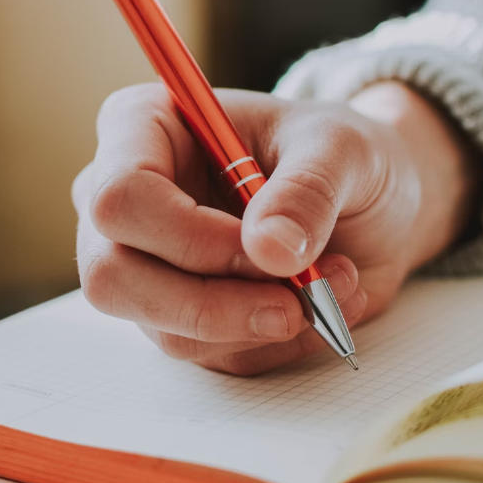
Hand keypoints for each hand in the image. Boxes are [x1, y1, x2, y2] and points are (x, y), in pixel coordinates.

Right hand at [72, 81, 482, 374]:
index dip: (188, 236)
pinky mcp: (177, 316)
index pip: (120, 196)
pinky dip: (274, 341)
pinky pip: (209, 354)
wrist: (369, 200)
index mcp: (142, 128)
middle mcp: (125, 200)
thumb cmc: (339, 154)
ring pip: (164, 328)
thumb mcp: (343, 149)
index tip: (266, 248)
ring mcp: (143, 264)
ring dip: (259, 322)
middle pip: (113, 276)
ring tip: (333, 282)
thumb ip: (307, 190)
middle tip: (295, 300)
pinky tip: (319, 302)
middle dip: (212, 303)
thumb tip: (271, 250)